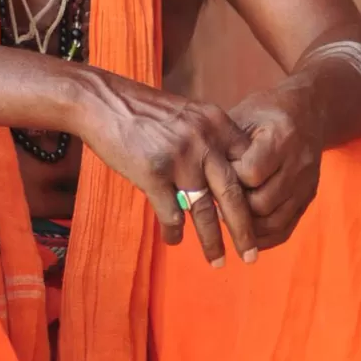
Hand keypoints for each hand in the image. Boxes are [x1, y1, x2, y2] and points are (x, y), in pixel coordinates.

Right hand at [77, 70, 259, 265]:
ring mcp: (179, 158)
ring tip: (217, 260)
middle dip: (244, 230)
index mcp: (216, 123)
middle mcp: (204, 141)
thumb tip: (224, 172)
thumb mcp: (187, 113)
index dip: (254, 196)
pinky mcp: (153, 173)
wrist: (101, 100)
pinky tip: (173, 240)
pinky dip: (173, 231)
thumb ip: (208, 138)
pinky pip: (170, 213)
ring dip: (212, 241)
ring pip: (204, 211)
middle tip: (252, 255)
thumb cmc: (142, 109)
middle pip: (233, 195)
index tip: (258, 218)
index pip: (248, 166)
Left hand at [229, 91, 321, 247]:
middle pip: (262, 202)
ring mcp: (306, 184)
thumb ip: (226, 147)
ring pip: (274, 221)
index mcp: (281, 137)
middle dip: (235, 206)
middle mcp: (298, 163)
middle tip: (215, 203)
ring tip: (227, 217)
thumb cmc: (265, 113)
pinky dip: (263, 237)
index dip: (228, 180)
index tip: (214, 176)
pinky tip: (245, 233)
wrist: (308, 112)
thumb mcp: (243, 117)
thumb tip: (199, 181)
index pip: (251, 174)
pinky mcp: (308, 198)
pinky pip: (286, 228)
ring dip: (247, 226)